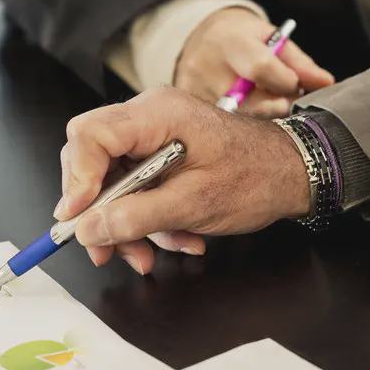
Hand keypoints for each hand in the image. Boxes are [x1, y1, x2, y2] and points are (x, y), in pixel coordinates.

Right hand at [55, 86, 310, 273]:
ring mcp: (151, 136)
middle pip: (92, 161)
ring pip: (110, 182)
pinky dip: (145, 219)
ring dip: (125, 225)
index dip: (76, 180)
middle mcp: (147, 118)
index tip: (75, 219)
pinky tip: (174, 237)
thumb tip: (88, 229)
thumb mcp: (193, 203)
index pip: (89, 136)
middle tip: (104, 250)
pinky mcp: (158, 155)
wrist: (293, 173)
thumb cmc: (256, 177)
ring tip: (149, 255)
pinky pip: (133, 188)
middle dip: (98, 212)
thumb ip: (136, 216)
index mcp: (155, 114)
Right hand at [174, 7, 334, 116]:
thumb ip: (299, 64)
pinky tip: (244, 108)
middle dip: (276, 104)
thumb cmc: (241, 38)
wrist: (199, 40)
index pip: (261, 68)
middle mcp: (206, 67)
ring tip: (262, 99)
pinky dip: (240, 121)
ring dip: (260, 114)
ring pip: (238, 118)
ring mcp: (194, 91)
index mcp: (229, 41)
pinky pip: (222, 124)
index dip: (285, 82)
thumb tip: (325, 83)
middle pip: (250, 102)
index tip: (293, 84)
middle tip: (283, 97)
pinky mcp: (189, 107)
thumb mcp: (271, 39)